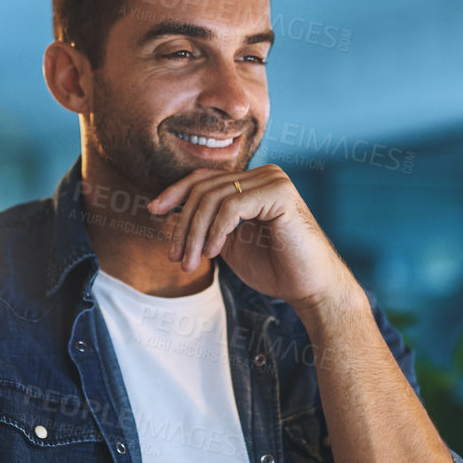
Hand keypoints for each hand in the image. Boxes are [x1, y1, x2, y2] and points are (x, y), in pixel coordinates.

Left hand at [148, 164, 359, 312]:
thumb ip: (205, 224)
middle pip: (204, 188)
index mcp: (252, 181)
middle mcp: (263, 174)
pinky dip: (216, 231)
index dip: (175, 192)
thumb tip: (164, 212)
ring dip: (195, 234)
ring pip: (213, 198)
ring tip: (191, 263)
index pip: (203, 178)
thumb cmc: (273, 268)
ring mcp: (273, 180)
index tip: (153, 211)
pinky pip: (232, 206)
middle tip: (176, 258)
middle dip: (183, 225)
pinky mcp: (280, 193)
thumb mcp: (228, 242)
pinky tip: (214, 253)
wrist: (309, 288)